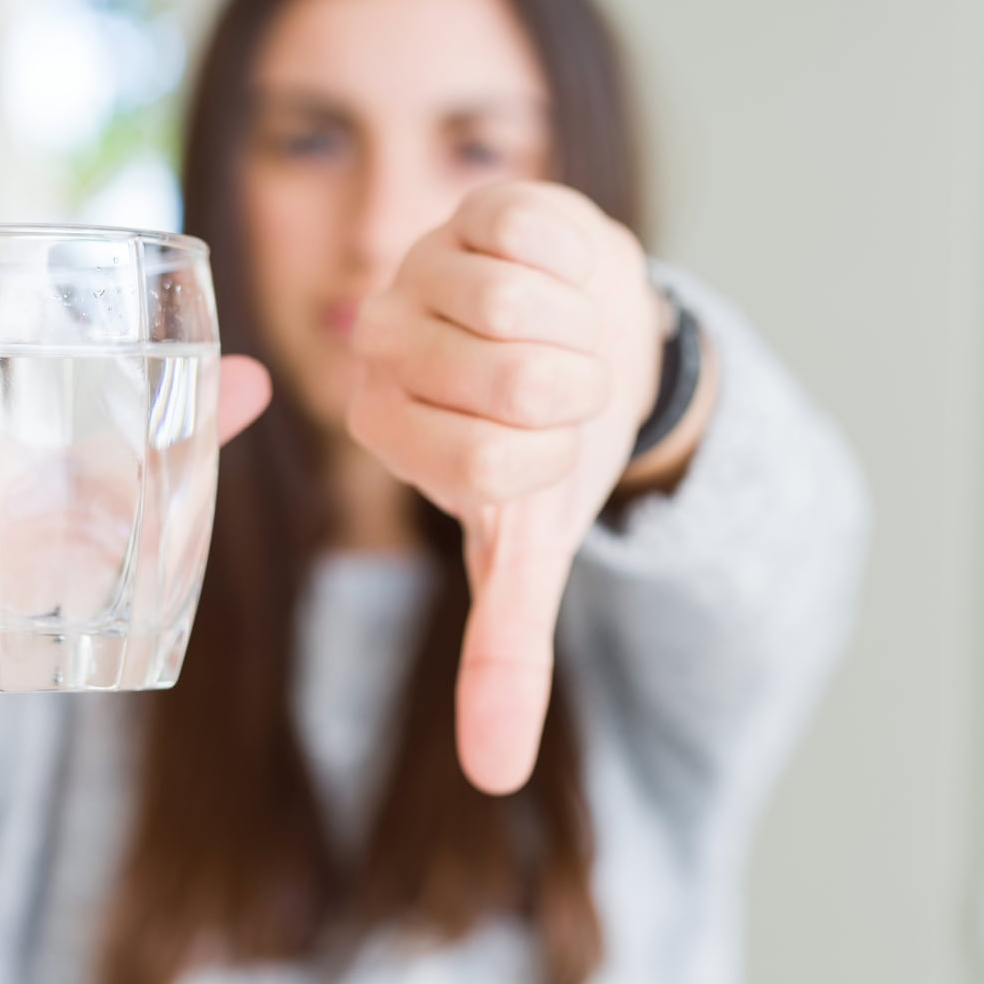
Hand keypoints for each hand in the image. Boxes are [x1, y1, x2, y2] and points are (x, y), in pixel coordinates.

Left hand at [346, 182, 666, 793]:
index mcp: (388, 430)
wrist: (601, 341)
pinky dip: (580, 267)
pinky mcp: (476, 205)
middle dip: (573, 394)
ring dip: (580, 331)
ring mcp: (424, 265)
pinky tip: (562, 280)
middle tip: (566, 389)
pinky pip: (538, 234)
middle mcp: (381, 346)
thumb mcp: (531, 550)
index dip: (553, 458)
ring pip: (519, 304)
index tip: (552, 446)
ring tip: (567, 336)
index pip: (490, 461)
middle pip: (507, 377)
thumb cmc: (555, 450)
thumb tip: (495, 777)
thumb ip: (505, 656)